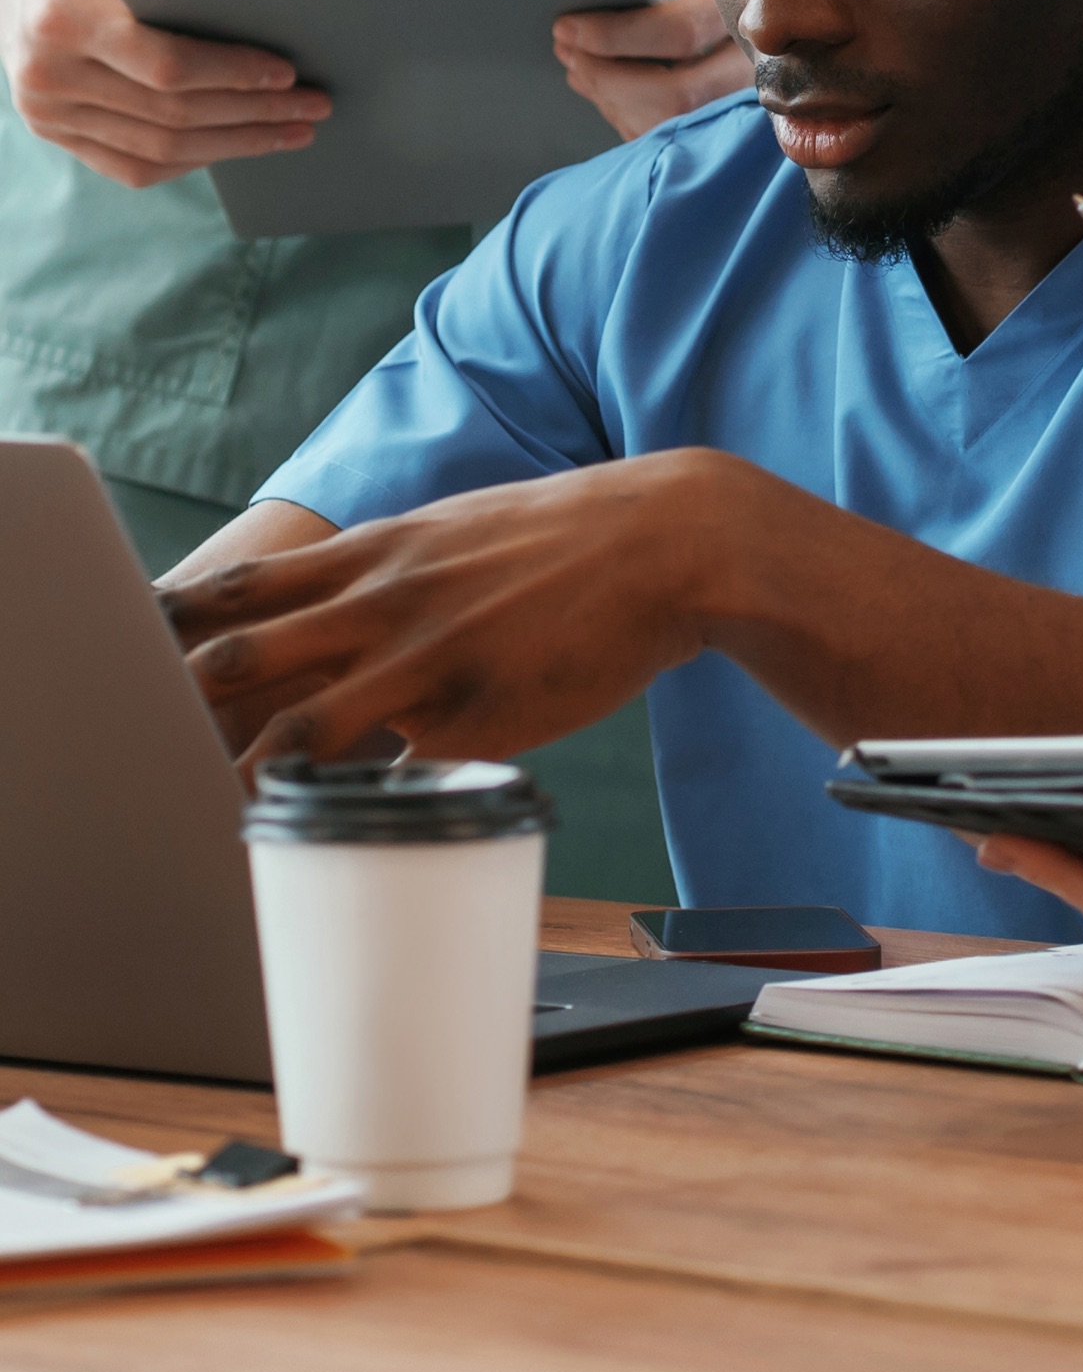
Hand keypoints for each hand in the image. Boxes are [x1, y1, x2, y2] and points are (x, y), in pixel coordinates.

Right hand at [0, 0, 329, 186]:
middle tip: (315, 109)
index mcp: (63, 13)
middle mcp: (45, 70)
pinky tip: (233, 146)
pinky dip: (190, 161)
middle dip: (255, 116)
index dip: (236, 76)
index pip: (167, 68)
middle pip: (171, 117)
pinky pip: (130, 166)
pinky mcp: (48, 127)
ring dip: (235, 146)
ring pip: (158, 150)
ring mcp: (42, 108)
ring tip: (290, 132)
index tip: (290, 75)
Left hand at [160, 453, 722, 765]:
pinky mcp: (474, 719)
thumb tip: (331, 599)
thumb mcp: (453, 530)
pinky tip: (335, 841)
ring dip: (246, 775)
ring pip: (300, 729)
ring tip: (210, 811)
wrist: (664, 545)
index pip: (241, 587)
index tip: (129, 648)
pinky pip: (393, 781)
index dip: (174, 621)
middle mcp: (382, 604)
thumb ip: (385, 568)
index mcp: (374, 553)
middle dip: (179, 704)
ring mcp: (424, 663)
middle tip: (138, 742)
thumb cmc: (561, 541)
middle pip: (242, 656)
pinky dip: (355, 815)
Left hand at [552, 0, 747, 140]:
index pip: (680, 32)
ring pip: (675, 123)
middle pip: (676, 94)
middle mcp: (760, 61)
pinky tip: (607, 90)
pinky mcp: (734, 122)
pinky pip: (677, 136)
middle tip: (567, 50)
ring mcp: (750, 98)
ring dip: (613, 100)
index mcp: (754, 6)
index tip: (570, 25)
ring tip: (579, 68)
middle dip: (606, 77)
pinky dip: (631, 117)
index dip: (615, 34)